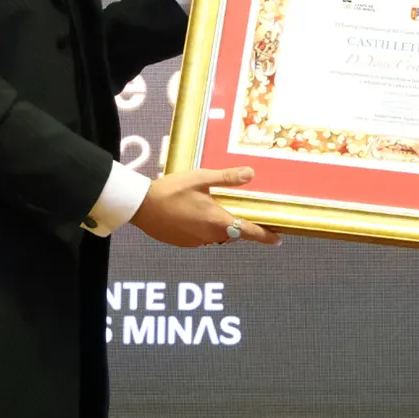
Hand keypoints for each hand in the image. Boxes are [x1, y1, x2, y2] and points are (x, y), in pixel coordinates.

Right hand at [130, 165, 280, 247]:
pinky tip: (192, 214)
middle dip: (238, 225)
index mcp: (217, 221)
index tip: (278, 239)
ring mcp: (195, 242)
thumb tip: (251, 174)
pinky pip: (200, 237)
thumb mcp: (201, 178)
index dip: (265, 236)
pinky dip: (203, 228)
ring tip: (212, 209)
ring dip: (219, 226)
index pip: (249, 232)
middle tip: (238, 211)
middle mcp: (209, 235)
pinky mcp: (183, 243)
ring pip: (216, 236)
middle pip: (233, 234)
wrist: (141, 206)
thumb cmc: (171, 190)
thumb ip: (227, 178)